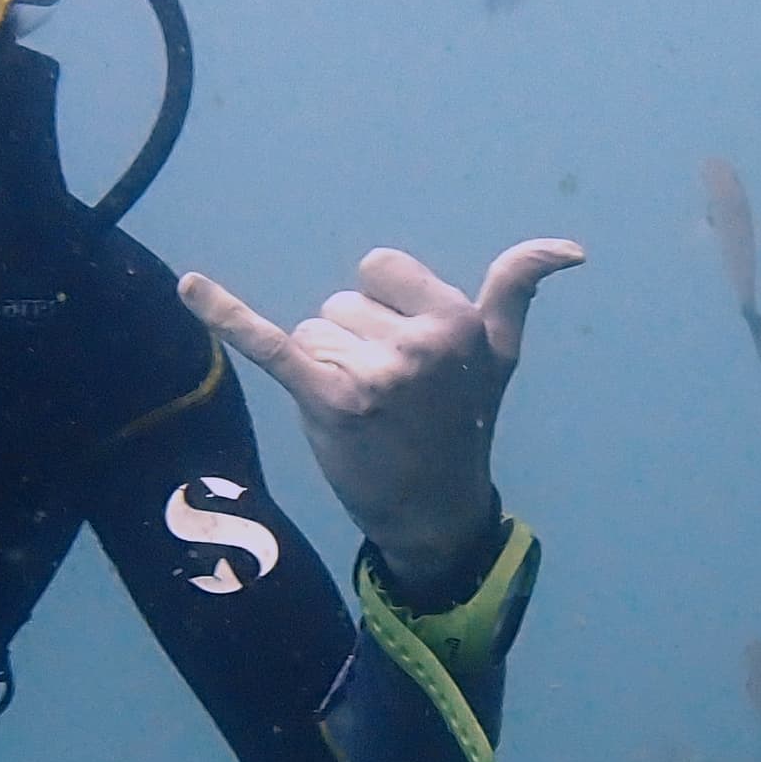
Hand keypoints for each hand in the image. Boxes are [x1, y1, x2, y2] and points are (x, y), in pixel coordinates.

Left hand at [179, 240, 583, 586]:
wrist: (435, 513)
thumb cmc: (463, 426)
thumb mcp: (500, 356)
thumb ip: (516, 291)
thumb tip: (570, 247)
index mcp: (457, 320)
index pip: (378, 269)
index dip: (383, 308)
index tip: (410, 356)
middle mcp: (419, 342)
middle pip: (341, 303)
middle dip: (354, 342)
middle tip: (388, 396)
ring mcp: (373, 373)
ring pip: (310, 331)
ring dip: (325, 367)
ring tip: (363, 411)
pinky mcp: (327, 400)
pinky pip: (270, 344)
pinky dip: (226, 314)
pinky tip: (191, 287)